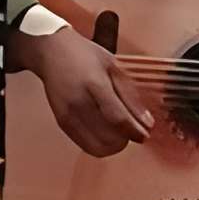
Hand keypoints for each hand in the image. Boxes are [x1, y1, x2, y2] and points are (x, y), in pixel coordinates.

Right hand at [13, 22, 155, 157]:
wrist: (51, 52)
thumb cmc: (83, 55)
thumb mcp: (114, 67)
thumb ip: (131, 96)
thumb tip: (147, 123)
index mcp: (95, 84)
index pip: (118, 118)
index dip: (135, 131)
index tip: (144, 134)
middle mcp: (79, 102)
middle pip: (109, 138)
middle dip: (126, 139)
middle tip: (131, 129)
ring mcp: (68, 115)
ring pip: (97, 147)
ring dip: (113, 145)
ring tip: (118, 132)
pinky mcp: (62, 123)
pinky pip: (85, 146)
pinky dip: (100, 145)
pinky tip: (104, 132)